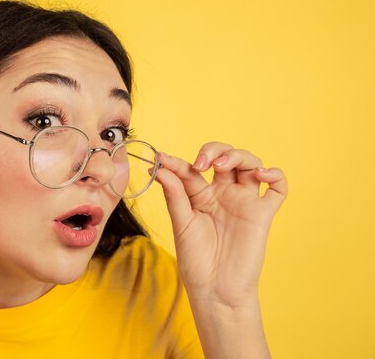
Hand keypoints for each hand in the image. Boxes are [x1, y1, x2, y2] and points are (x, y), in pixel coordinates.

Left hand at [155, 142, 286, 307]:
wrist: (216, 289)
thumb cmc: (196, 261)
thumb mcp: (181, 224)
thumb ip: (175, 195)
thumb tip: (161, 168)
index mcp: (200, 195)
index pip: (191, 169)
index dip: (177, 161)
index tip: (162, 159)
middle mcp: (222, 193)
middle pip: (224, 157)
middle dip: (213, 150)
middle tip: (201, 163)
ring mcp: (243, 201)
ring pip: (250, 164)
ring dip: (238, 156)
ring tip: (222, 166)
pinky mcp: (262, 213)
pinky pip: (278, 188)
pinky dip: (275, 175)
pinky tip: (262, 174)